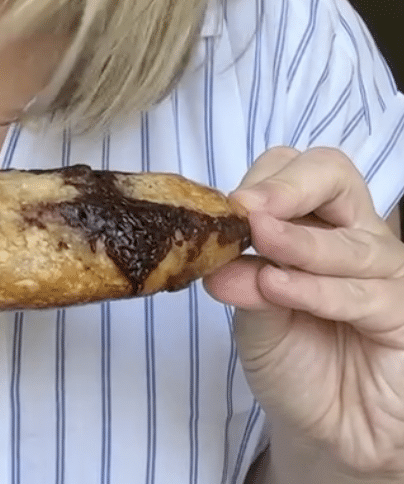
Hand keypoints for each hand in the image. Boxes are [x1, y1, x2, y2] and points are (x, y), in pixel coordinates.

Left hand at [204, 147, 403, 477]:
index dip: (265, 181)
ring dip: (298, 243)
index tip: (227, 207)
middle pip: (334, 177)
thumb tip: (212, 253)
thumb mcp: (253, 314)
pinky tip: (278, 286)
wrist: (324, 427)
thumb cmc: (292, 359)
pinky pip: (365, 294)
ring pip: (351, 241)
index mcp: (317, 223)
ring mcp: (386, 274)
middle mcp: (355, 236)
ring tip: (257, 244)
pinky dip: (316, 288)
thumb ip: (241, 279)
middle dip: (288, 189)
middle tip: (247, 209)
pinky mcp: (403, 315)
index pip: (299, 170)